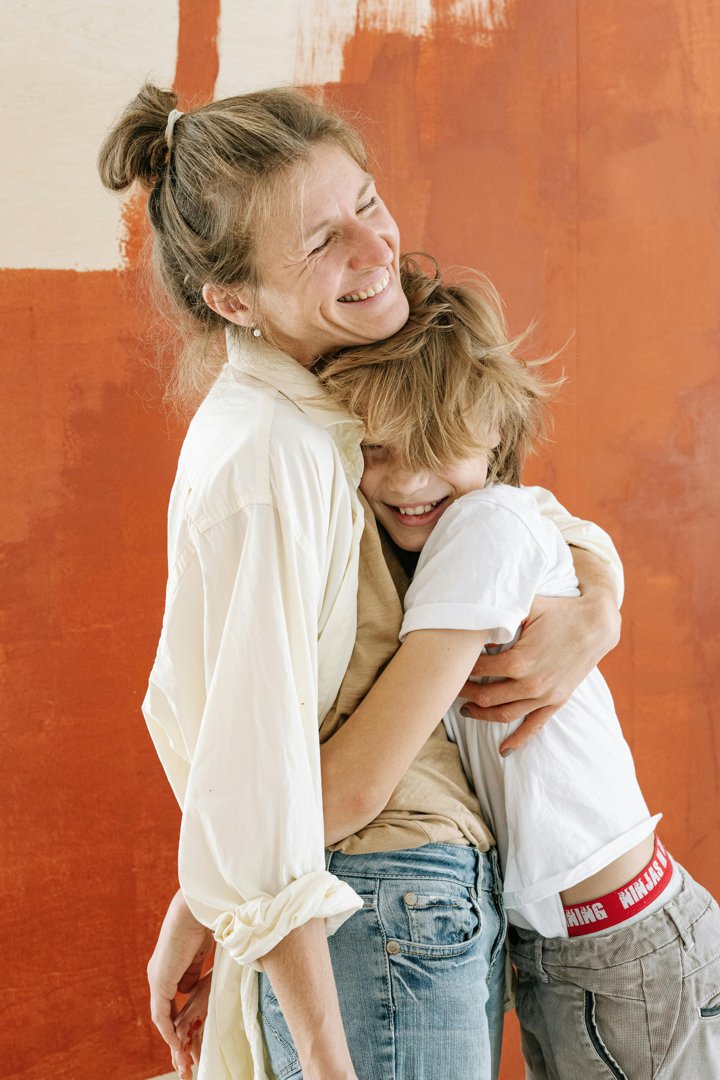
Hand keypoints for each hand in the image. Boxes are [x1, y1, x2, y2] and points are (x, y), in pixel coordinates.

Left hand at [147, 889, 213, 1064]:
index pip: (175, 997)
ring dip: (173, 1037)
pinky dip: (168, 1031)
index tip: (195, 1030)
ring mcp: (158, 977)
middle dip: (177, 1031)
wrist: (197, 908)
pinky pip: (161, 1015)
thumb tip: (198, 986)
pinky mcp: (159, 981)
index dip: (184, 1015)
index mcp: (174, 963)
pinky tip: (177, 1044)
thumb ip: (200, 969)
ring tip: (184, 1056)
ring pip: (163, 1016)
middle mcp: (161, 972)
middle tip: (187, 1054)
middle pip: (167, 1009)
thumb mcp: (205, 951)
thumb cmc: (208, 921)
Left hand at [459, 588, 619, 752]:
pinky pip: (534, 726)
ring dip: (481, 715)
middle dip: (465, 693)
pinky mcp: (557, 701)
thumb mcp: (527, 605)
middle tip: (450, 688)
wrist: (596, 624)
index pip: (478, 670)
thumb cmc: (559, 611)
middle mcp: (530, 684)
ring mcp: (545, 696)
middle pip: (485, 696)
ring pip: (504, 714)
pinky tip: (503, 750)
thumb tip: (474, 621)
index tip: (450, 665)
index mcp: (519, 661)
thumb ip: (500, 613)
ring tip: (465, 710)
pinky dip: (518, 740)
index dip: (461, 668)